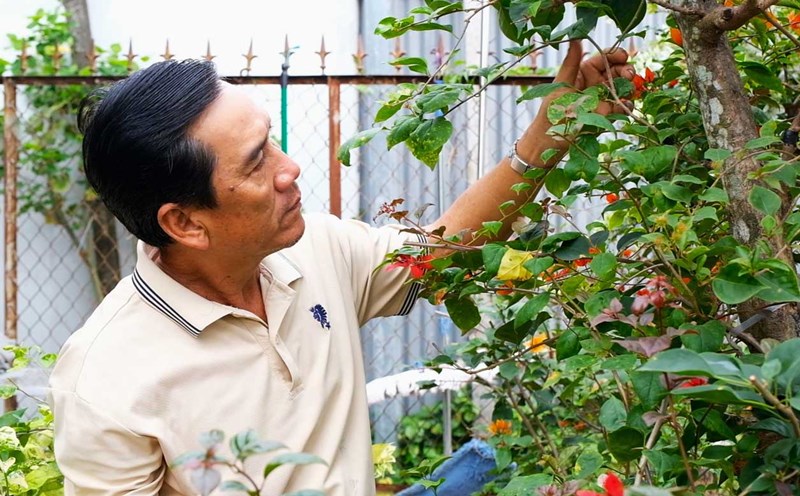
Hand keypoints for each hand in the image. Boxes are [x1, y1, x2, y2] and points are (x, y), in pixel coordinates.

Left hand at [516, 40, 634, 167]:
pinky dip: (627, 104)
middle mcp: (594, 84)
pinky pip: (622, 106)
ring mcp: (602, 99)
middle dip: (626, 69)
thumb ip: (571, 63)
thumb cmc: (550, 111)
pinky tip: (626, 104)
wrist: (549, 142)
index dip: (614, 55)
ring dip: (629, 85)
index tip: (623, 56)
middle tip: (629, 74)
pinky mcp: (606, 115)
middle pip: (616, 71)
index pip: (603, 58)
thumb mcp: (561, 85)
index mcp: (583, 73)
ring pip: (622, 86)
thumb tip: (575, 38)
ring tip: (629, 88)